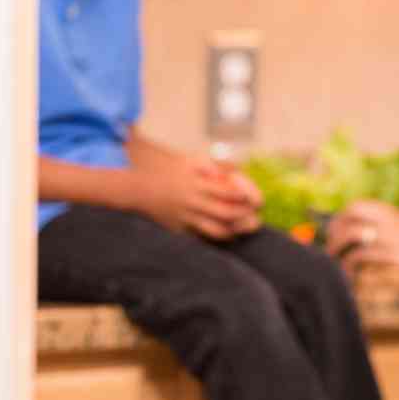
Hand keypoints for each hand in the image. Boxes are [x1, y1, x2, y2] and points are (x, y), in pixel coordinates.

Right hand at [129, 152, 261, 240]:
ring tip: (245, 228)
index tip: (258, 200)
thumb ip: (217, 165)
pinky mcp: (180, 229)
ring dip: (234, 231)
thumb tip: (240, 171)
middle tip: (256, 218)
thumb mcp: (193, 161)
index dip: (247, 197)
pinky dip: (218, 237)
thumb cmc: (171, 171)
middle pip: (226, 213)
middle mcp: (193, 201)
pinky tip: (229, 234)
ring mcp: (186, 217)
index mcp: (198, 183)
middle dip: (245, 217)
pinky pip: (203, 238)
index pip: (229, 192)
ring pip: (216, 230)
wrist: (140, 188)